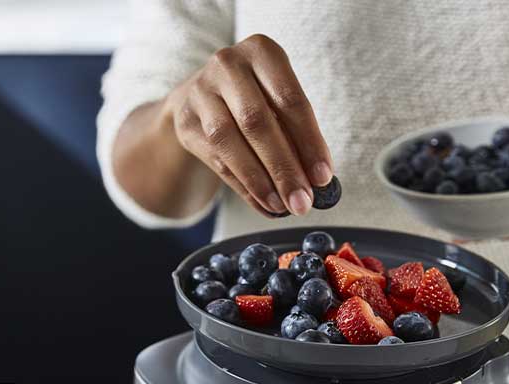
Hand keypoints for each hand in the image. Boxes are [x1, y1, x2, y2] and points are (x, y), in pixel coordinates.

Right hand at [164, 34, 333, 217]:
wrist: (202, 97)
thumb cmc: (256, 99)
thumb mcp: (279, 102)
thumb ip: (298, 135)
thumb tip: (319, 181)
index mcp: (261, 51)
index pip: (290, 100)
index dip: (309, 141)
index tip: (323, 177)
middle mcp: (227, 65)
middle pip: (257, 122)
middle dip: (284, 167)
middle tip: (303, 201)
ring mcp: (200, 92)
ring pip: (230, 141)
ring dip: (260, 180)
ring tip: (283, 206)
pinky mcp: (185, 121)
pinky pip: (216, 159)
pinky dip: (243, 186)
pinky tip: (263, 204)